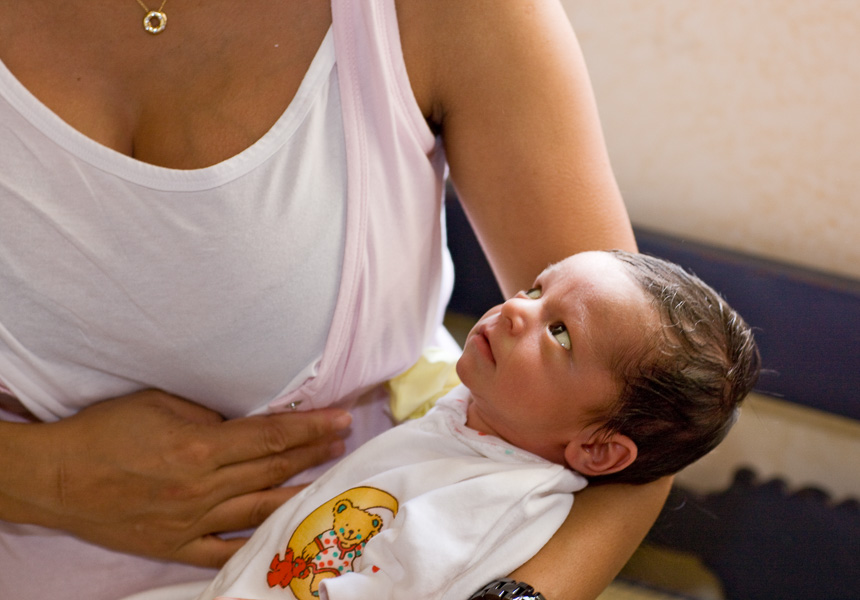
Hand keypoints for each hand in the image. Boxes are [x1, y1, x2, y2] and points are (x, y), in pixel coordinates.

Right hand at [0, 389, 350, 567]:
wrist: (56, 477)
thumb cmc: (106, 431)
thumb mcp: (161, 403)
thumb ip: (211, 416)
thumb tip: (246, 425)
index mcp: (201, 448)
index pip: (271, 436)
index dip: (311, 427)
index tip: (340, 419)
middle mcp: (203, 488)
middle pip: (273, 468)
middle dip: (314, 452)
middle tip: (343, 440)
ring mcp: (192, 521)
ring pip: (260, 507)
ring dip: (298, 490)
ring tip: (328, 477)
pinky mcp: (176, 545)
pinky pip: (224, 549)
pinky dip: (255, 542)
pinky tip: (284, 533)